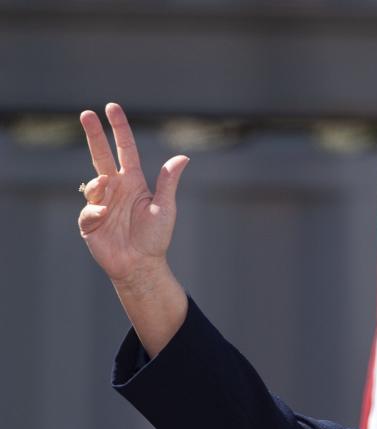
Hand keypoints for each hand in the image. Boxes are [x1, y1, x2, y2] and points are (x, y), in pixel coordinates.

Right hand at [78, 103, 188, 287]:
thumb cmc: (156, 237)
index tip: (111, 107)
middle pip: (101, 155)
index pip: (125, 149)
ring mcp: (101, 202)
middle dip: (94, 134)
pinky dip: (95, 211)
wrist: (140, 264)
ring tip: (107, 191)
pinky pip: (88, 209)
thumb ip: (168, 182)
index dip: (119, 129)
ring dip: (99, 184)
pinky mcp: (89, 219)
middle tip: (86, 113)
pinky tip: (104, 219)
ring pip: (93, 183)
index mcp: (134, 182)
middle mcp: (115, 188)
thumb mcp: (165, 208)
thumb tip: (183, 157)